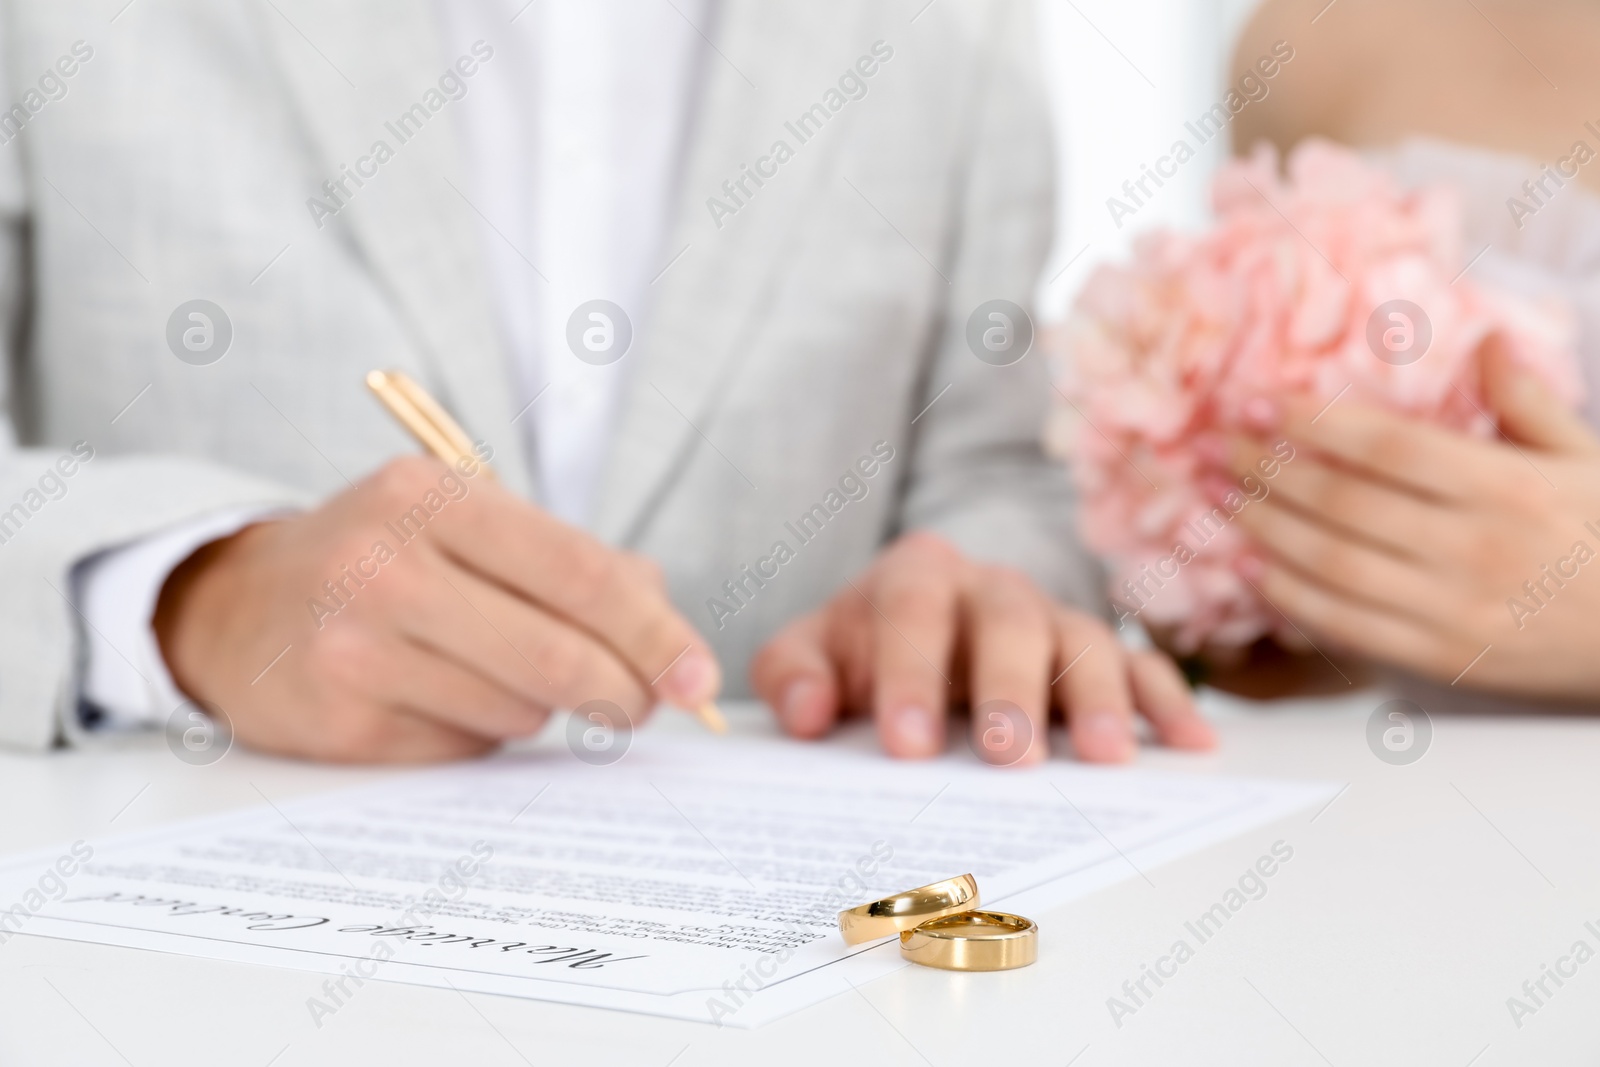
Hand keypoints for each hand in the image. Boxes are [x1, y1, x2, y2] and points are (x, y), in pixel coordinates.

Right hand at [154, 456, 719, 761]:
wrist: (240, 608)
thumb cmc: (388, 559)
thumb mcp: (471, 524)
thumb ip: (577, 564)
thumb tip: (667, 631)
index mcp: (435, 496)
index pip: (580, 572)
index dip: (654, 632)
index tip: (699, 677)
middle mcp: (386, 565)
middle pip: (557, 655)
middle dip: (623, 691)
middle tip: (643, 705)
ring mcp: (355, 647)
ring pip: (517, 710)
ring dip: (539, 707)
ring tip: (495, 669)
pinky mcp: (341, 722)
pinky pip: (464, 747)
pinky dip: (480, 731)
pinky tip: (438, 696)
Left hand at [750, 532, 1214, 763]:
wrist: (910, 631)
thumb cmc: (862, 651)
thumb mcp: (810, 653)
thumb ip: (791, 673)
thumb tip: (808, 713)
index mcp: (915, 575)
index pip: (912, 612)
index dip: (909, 674)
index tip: (907, 746)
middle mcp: (990, 586)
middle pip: (1008, 622)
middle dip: (1009, 688)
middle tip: (1008, 754)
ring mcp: (1050, 616)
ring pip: (1082, 641)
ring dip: (1097, 698)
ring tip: (1105, 758)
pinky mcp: (1095, 651)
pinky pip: (1139, 664)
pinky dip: (1165, 699)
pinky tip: (1190, 742)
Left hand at [1227, 340, 1599, 696]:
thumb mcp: (1588, 460)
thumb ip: (1528, 402)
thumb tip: (1486, 340)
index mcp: (1509, 488)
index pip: (1389, 448)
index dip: (1314, 424)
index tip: (1260, 404)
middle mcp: (1476, 549)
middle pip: (1343, 504)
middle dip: (1267, 471)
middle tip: (1216, 446)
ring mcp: (1455, 611)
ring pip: (1332, 566)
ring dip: (1263, 530)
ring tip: (1216, 498)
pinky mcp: (1441, 659)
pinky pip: (1347, 627)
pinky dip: (1290, 597)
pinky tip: (1252, 569)